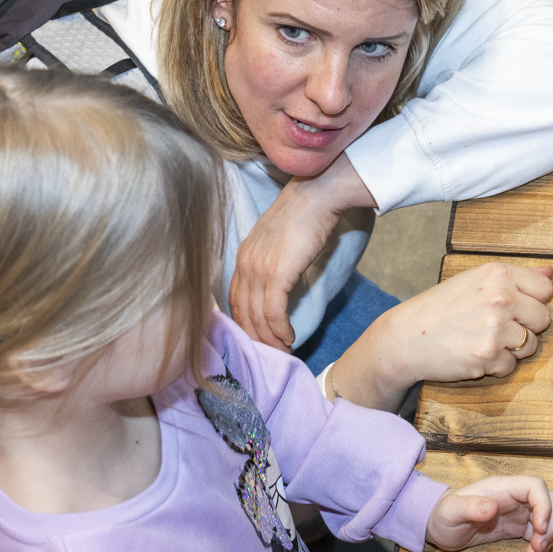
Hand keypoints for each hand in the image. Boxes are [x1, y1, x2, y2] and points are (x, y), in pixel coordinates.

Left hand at [231, 156, 375, 350]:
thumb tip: (283, 285)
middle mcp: (245, 265)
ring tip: (283, 352)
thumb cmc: (306, 215)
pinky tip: (289, 338)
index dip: (245, 324)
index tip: (258, 338)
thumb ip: (275, 263)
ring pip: (257, 317)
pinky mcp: (276, 274)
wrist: (316, 196)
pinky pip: (272, 312)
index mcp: (243, 257)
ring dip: (270, 339)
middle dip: (255, 338)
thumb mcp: (281, 242)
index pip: (236, 300)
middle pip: (242, 313)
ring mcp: (258, 269)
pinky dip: (279, 330)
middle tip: (270, 355)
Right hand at [326, 262, 552, 410]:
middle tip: (496, 328)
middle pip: (543, 319)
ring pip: (531, 345)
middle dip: (525, 327)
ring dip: (512, 349)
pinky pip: (511, 366)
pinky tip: (474, 354)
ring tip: (483, 340)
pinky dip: (496, 366)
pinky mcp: (488, 354)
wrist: (405, 338)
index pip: (545, 288)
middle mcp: (500, 297)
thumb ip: (516, 277)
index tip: (515, 307)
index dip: (533, 301)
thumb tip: (551, 272)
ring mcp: (496, 327)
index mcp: (497, 273)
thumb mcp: (474, 281)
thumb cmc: (439, 309)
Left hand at [428, 474, 552, 551]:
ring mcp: (518, 512)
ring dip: (548, 537)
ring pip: (548, 518)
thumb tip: (492, 507)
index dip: (544, 506)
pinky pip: (539, 533)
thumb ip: (470, 507)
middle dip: (552, 524)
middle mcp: (514, 498)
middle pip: (549, 501)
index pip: (535, 487)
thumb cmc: (443, 515)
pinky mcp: (517, 528)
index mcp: (502, 488)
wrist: (439, 526)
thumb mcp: (452, 512)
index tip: (540, 528)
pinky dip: (541, 545)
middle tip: (540, 546)